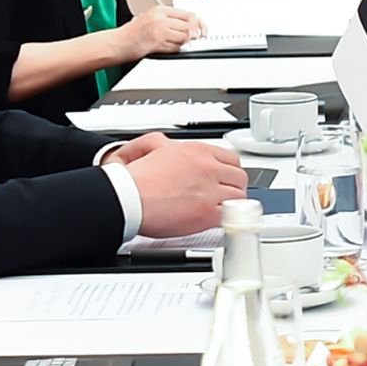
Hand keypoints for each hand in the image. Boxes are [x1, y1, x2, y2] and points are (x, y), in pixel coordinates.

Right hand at [112, 137, 247, 237]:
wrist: (127, 197)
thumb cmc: (134, 179)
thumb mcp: (150, 145)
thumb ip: (163, 143)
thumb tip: (167, 146)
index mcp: (196, 151)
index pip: (230, 159)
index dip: (230, 171)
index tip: (226, 179)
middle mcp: (207, 167)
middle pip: (239, 177)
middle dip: (234, 187)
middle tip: (227, 196)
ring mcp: (209, 190)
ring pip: (239, 197)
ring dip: (233, 205)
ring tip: (224, 211)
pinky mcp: (207, 213)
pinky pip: (231, 216)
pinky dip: (229, 220)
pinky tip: (222, 222)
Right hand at [118, 0, 205, 60]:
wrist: (118, 43)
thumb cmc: (132, 32)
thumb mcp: (150, 17)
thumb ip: (169, 19)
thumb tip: (190, 24)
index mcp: (160, 10)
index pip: (188, 14)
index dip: (198, 23)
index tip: (201, 29)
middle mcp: (160, 19)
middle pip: (189, 26)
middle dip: (193, 34)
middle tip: (193, 38)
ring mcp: (159, 31)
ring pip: (184, 37)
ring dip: (184, 42)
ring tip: (175, 42)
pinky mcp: (157, 44)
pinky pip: (175, 48)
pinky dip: (176, 49)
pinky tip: (169, 47)